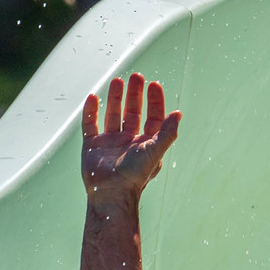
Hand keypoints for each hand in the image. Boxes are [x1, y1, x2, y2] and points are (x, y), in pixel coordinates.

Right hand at [82, 73, 180, 204]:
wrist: (111, 193)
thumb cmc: (135, 175)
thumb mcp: (155, 151)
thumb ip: (167, 132)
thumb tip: (178, 114)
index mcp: (145, 145)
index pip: (152, 118)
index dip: (154, 101)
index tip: (153, 84)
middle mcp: (128, 143)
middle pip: (132, 113)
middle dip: (135, 94)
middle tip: (136, 76)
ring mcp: (109, 144)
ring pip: (112, 115)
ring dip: (115, 98)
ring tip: (117, 80)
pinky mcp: (92, 147)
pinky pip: (90, 125)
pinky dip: (90, 111)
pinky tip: (94, 97)